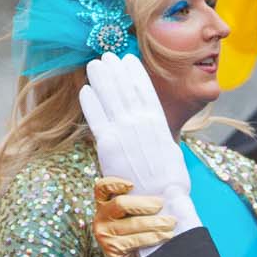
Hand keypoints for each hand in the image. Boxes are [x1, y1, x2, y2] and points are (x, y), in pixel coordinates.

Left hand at [80, 53, 190, 205]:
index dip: (134, 73)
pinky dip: (90, 103)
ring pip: (109, 98)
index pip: (144, 90)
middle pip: (124, 89)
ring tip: (94, 65)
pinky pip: (96, 118)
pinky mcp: (107, 145)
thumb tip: (157, 133)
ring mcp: (123, 131)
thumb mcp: (171, 152)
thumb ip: (160, 137)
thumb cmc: (170, 183)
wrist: (161, 200)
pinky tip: (85, 90)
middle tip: (106, 56)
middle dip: (115, 70)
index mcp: (158, 122)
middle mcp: (140, 122)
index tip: (128, 60)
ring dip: (100, 79)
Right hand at [92, 177, 178, 256]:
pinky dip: (154, 237)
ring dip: (156, 223)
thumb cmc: (131, 231)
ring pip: (133, 224)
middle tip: (162, 204)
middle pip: (121, 204)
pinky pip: (137, 240)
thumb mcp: (127, 215)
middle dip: (145, 204)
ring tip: (171, 223)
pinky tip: (166, 235)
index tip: (132, 184)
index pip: (102, 187)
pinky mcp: (113, 249)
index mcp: (103, 203)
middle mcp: (100, 217)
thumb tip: (167, 196)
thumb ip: (136, 204)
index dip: (115, 183)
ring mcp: (105, 234)